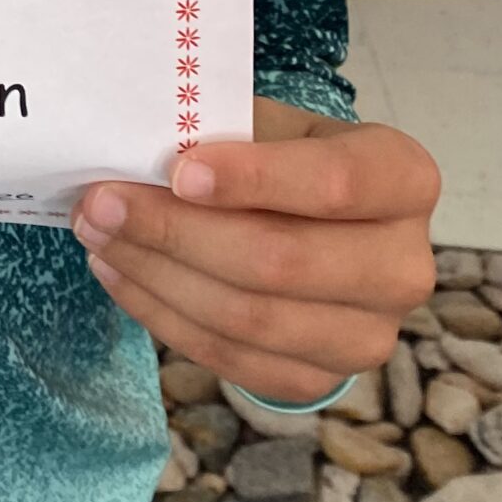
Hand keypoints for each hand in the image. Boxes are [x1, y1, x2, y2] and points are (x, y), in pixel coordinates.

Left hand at [71, 97, 440, 404]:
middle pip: (281, 260)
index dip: (255, 180)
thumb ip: (219, 131)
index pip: (334, 183)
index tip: (178, 171)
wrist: (309, 219)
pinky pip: (231, 358)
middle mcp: (404, 265)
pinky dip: (164, 315)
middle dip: (175, 232)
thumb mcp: (266, 122)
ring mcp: (370, 334)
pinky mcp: (323, 378)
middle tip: (99, 203)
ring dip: (156, 276)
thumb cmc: (282, 155)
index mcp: (403, 177)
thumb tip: (133, 151)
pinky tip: (121, 272)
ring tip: (97, 235)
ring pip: (249, 318)